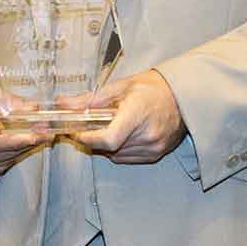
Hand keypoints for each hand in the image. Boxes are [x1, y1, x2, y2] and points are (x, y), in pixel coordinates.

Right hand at [0, 86, 46, 177]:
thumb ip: (8, 102)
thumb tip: (32, 109)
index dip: (14, 141)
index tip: (32, 137)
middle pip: (4, 152)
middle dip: (27, 141)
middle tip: (46, 129)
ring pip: (9, 158)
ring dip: (27, 146)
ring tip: (42, 132)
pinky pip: (8, 161)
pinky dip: (20, 150)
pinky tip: (30, 140)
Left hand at [72, 70, 186, 163]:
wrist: (182, 96)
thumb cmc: (153, 88)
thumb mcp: (121, 86)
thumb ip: (91, 99)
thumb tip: (64, 104)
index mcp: (138, 113)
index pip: (108, 139)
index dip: (88, 139)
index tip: (77, 132)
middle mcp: (147, 134)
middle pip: (109, 148)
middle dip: (93, 139)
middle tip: (88, 126)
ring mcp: (153, 147)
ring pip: (116, 155)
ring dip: (106, 145)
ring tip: (109, 127)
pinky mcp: (156, 154)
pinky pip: (127, 158)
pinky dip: (118, 150)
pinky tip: (122, 135)